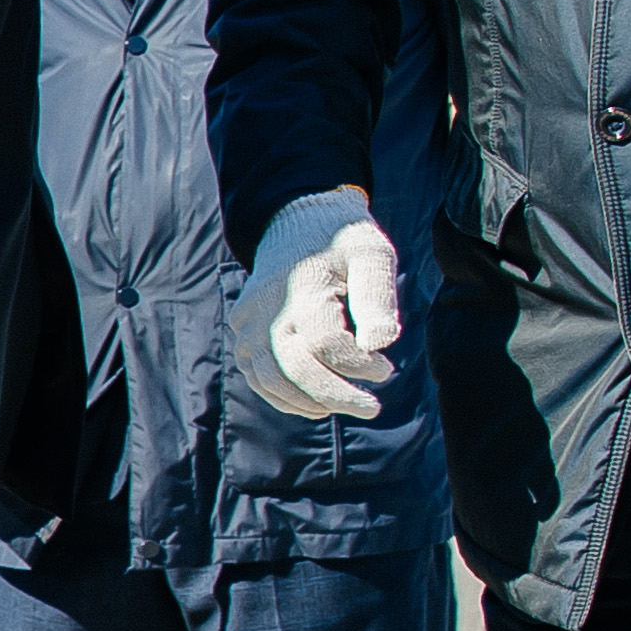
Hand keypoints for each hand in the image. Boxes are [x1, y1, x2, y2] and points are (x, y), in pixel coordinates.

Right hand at [230, 190, 403, 421]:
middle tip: (372, 407)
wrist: (295, 222)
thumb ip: (378, 298)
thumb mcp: (372, 256)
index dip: (358, 365)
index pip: (325, 343)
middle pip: (294, 368)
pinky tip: (316, 403)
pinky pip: (258, 377)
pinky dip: (285, 398)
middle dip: (336, 395)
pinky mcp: (243, 336)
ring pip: (271, 380)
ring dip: (310, 401)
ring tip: (345, 405)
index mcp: (302, 288)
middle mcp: (267, 309)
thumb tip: (380, 345)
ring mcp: (248, 325)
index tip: (386, 369)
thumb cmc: (342, 241)